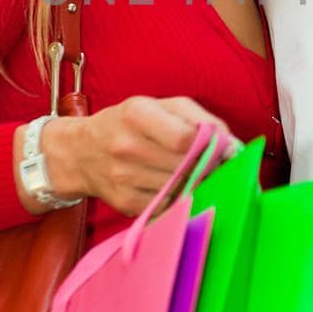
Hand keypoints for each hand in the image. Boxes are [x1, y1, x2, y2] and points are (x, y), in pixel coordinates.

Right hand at [19, 96, 234, 217]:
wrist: (80, 152)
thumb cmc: (128, 123)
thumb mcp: (159, 106)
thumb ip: (199, 118)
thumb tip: (232, 145)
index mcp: (137, 114)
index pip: (185, 138)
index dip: (210, 147)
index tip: (222, 150)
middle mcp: (127, 146)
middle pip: (185, 165)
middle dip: (208, 168)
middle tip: (216, 166)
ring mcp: (124, 177)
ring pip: (180, 188)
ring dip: (196, 184)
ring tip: (198, 175)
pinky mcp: (126, 203)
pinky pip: (168, 205)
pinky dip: (180, 199)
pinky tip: (179, 188)